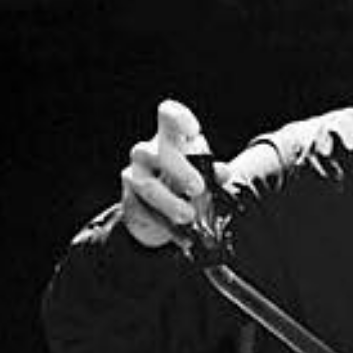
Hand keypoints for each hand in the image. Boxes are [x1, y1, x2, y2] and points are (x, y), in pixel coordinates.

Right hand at [119, 98, 216, 247]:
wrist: (160, 215)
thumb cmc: (184, 185)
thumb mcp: (202, 176)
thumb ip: (213, 173)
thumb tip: (223, 172)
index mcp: (169, 138)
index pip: (168, 115)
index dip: (179, 118)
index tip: (194, 132)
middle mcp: (148, 152)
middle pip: (160, 151)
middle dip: (180, 169)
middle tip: (198, 187)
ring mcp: (134, 176)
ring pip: (147, 185)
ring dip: (170, 201)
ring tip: (189, 216)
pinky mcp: (129, 202)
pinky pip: (144, 212)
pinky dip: (165, 227)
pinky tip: (184, 237)